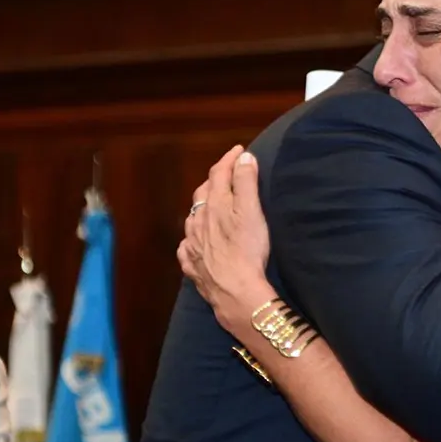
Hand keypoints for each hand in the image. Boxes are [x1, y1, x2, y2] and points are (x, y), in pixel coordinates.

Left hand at [178, 146, 275, 336]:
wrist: (235, 291)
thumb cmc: (248, 249)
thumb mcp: (252, 211)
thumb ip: (246, 182)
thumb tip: (243, 157)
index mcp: (214, 204)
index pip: (218, 174)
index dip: (228, 159)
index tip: (239, 150)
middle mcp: (198, 221)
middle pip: (202, 193)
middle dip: (214, 180)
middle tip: (226, 174)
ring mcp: (193, 244)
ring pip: (193, 218)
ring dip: (202, 208)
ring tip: (211, 206)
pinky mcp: (192, 266)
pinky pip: (188, 246)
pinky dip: (193, 238)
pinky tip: (196, 242)